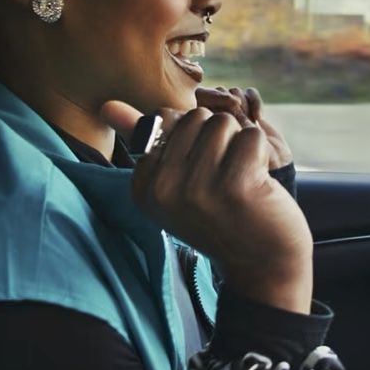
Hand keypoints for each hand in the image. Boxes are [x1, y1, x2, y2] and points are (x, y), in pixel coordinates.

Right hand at [100, 101, 312, 313]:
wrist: (262, 264)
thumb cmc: (222, 216)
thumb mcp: (176, 184)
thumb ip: (147, 142)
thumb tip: (107, 105)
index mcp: (144, 187)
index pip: (165, 120)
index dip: (194, 140)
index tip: (202, 180)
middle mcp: (164, 189)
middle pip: (196, 117)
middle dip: (218, 139)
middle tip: (225, 179)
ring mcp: (197, 188)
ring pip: (223, 123)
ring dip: (240, 146)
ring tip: (242, 180)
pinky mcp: (235, 186)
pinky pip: (250, 136)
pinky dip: (261, 153)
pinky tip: (259, 184)